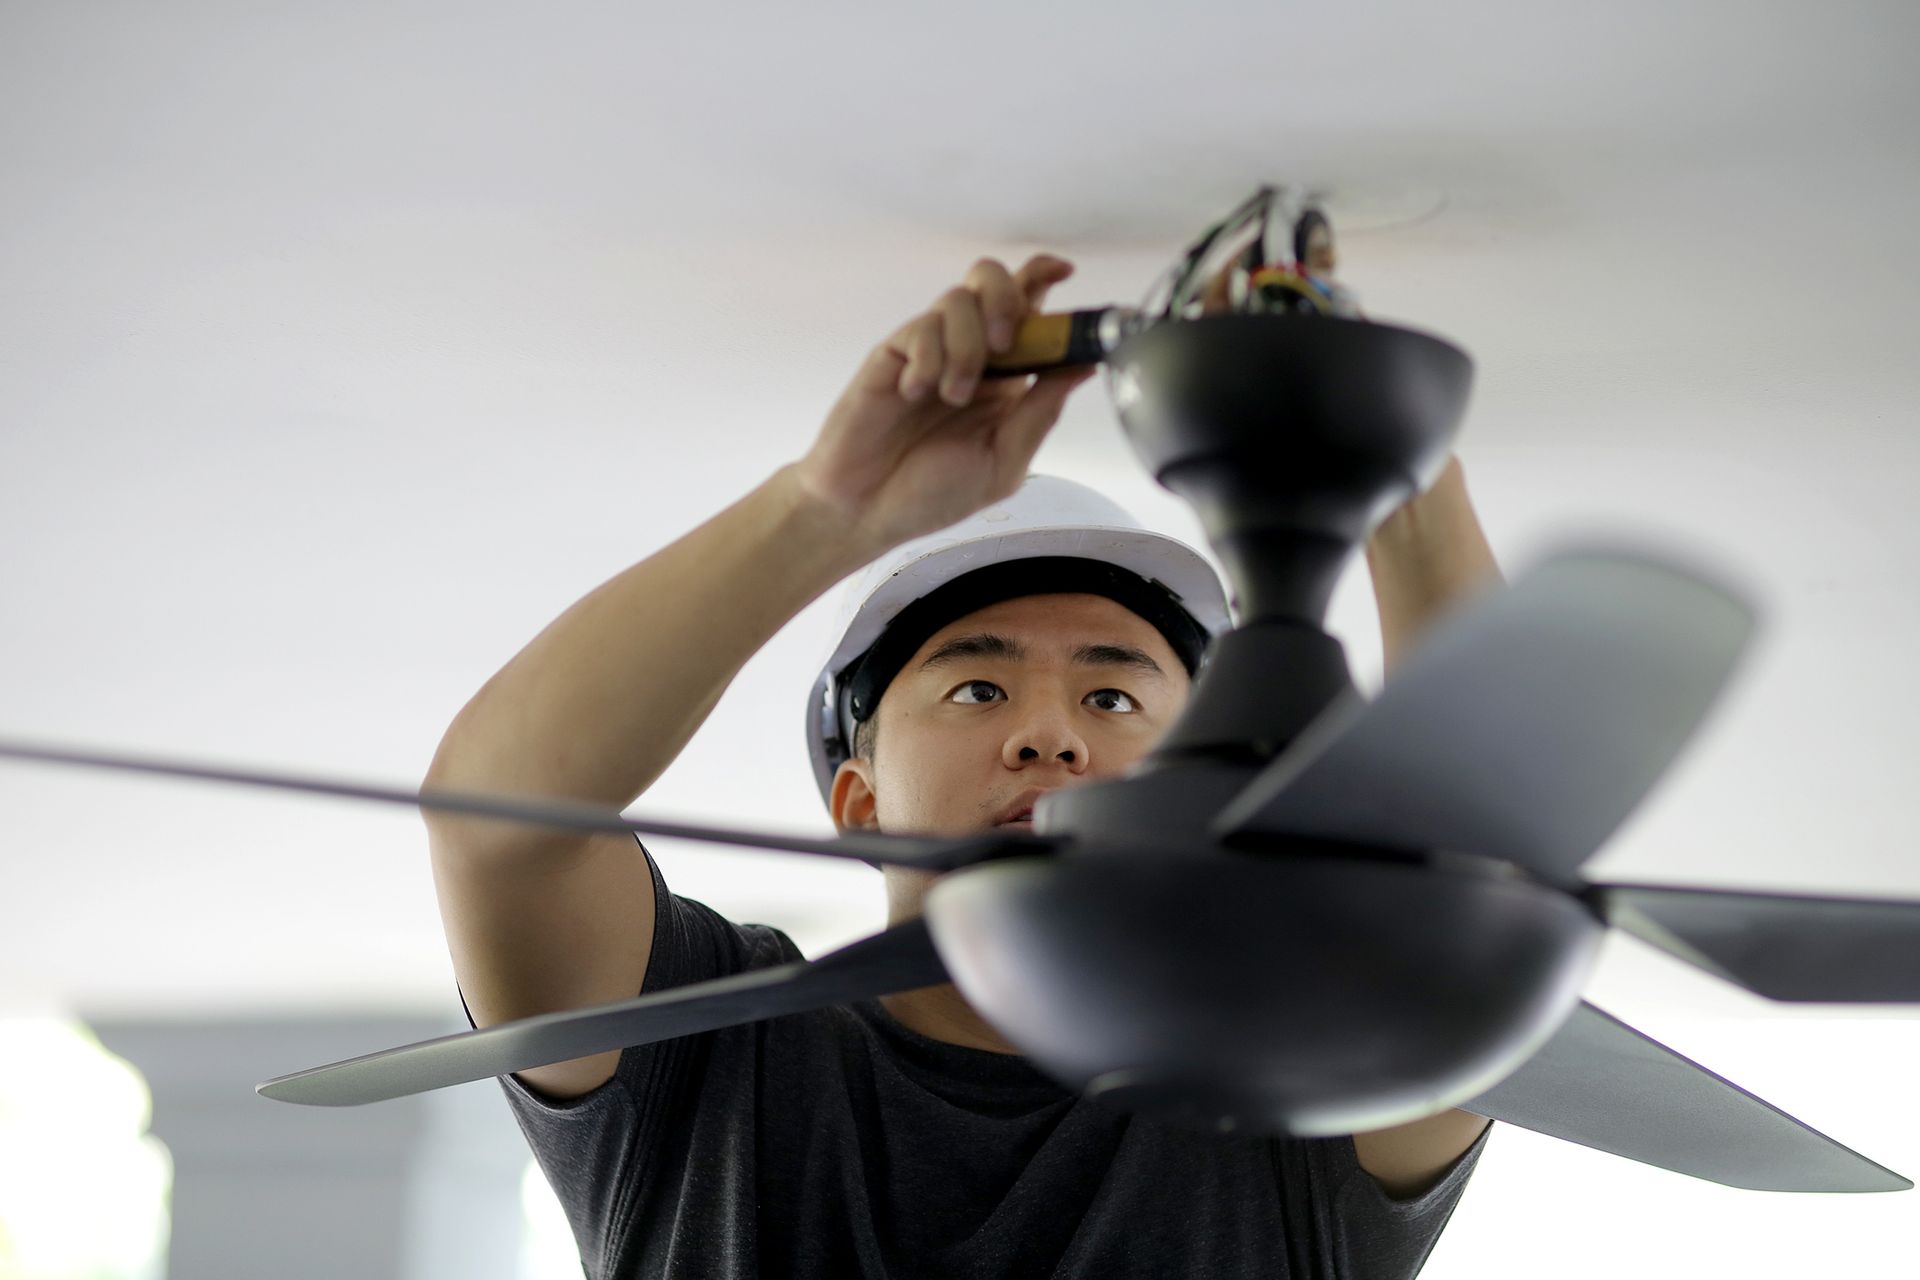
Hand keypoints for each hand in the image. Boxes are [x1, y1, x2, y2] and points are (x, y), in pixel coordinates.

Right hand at [791, 254, 1100, 554]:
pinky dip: (928, 359)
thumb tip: (1085, 366)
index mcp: (1007, 380)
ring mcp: (930, 351)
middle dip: (1007, 299)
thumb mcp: (1003, 463)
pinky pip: (921, 327)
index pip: (1031, 311)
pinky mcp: (893, 354)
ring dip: (966, 347)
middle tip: (1005, 344)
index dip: (1046, 279)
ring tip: (953, 396)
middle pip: (993, 280)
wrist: (866, 510)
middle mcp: (970, 355)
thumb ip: (1041, 412)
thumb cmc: (931, 493)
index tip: (1065, 272)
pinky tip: (915, 393)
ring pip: (959, 300)